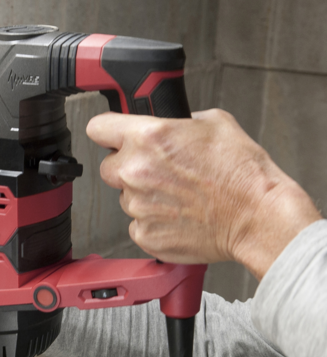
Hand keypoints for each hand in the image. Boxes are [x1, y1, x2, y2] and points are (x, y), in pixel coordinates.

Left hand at [86, 108, 320, 278]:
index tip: (112, 136)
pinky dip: (153, 221)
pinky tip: (178, 215)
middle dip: (127, 167)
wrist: (258, 217)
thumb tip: (167, 125)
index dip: (107, 131)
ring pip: (124, 197)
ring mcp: (137, 206)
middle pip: (108, 167)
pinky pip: (137, 224)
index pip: (98, 127)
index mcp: (147, 138)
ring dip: (143, 195)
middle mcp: (135, 171)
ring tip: (178, 195)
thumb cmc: (243, 174)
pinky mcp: (144, 234)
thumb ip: (178, 122)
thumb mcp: (214, 123)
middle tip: (157, 171)